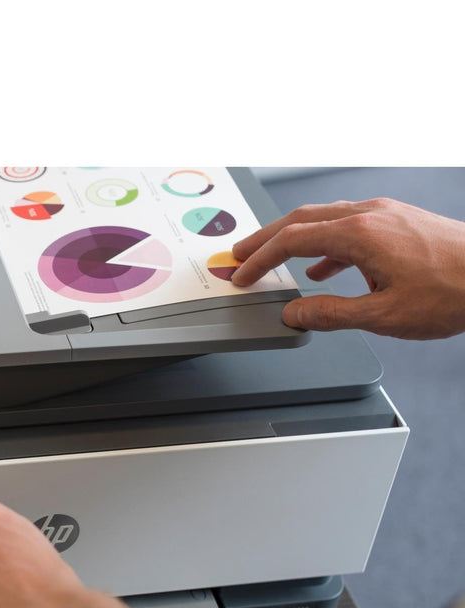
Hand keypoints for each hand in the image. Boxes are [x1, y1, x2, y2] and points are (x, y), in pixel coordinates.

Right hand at [231, 198, 464, 339]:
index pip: (291, 241)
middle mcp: (370, 215)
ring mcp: (386, 214)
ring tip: (274, 258)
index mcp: (360, 234)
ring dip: (293, 238)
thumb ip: (331, 314)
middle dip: (265, 238)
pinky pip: (349, 226)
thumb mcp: (383, 315)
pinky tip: (323, 268)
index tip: (241, 275)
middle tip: (240, 254)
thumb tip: (295, 312)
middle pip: (301, 219)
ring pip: (324, 218)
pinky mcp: (399, 222)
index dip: (260, 260)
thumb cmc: (453, 291)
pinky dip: (324, 244)